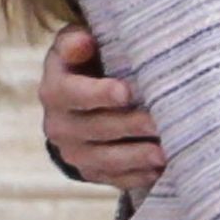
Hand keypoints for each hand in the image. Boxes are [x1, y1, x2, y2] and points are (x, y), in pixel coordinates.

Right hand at [40, 25, 164, 189]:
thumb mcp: (76, 43)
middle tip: (160, 123)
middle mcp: (58, 125)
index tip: (126, 92)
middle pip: (95, 128)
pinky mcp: (90, 170)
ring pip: (105, 158)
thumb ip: (76, 41)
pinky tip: (159, 169)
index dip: (98, 94)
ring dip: (136, 157)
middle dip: (129, 126)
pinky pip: (112, 177)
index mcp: (55, 90)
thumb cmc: (86, 60)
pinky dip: (136, 175)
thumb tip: (83, 42)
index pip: (73, 94)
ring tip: (164, 152)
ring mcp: (73, 151)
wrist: (79, 96)